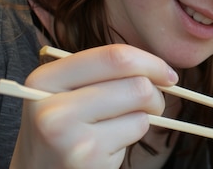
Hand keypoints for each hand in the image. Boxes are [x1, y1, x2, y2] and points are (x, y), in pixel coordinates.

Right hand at [10, 44, 178, 168]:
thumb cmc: (64, 130)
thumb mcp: (67, 93)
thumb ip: (102, 73)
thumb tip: (161, 71)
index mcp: (45, 79)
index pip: (113, 57)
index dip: (150, 62)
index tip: (168, 74)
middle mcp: (53, 106)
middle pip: (135, 83)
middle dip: (156, 92)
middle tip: (153, 104)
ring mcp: (70, 135)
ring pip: (140, 106)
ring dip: (144, 115)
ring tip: (122, 125)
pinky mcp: (89, 156)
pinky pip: (136, 129)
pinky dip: (134, 135)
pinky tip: (111, 144)